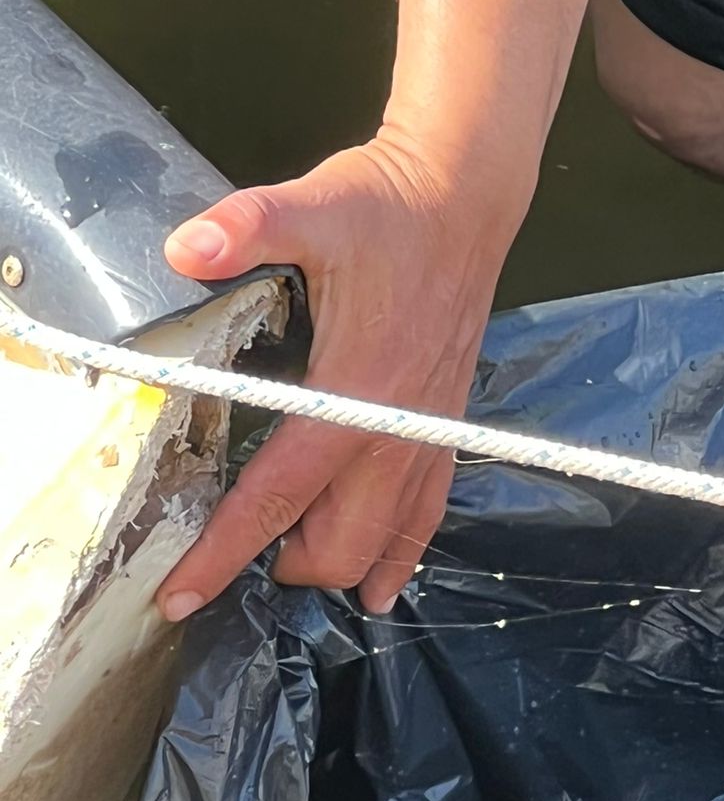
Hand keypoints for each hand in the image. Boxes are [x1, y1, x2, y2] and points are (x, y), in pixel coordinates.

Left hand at [157, 136, 525, 619]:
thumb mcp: (311, 206)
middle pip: (333, 548)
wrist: (464, 204)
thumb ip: (246, 227)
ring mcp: (424, 444)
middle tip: (235, 546)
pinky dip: (395, 562)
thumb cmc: (386, 209)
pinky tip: (376, 587)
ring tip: (290, 553)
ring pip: (378, 548)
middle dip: (281, 564)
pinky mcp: (444, 440)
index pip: (273, 498)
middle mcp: (392, 438)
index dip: (221, 553)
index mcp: (353, 396)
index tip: (181, 596)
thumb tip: (185, 248)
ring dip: (331, 564)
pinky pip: (424, 523)